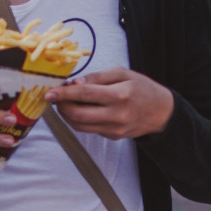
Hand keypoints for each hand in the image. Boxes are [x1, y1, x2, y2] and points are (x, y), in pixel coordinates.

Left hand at [44, 67, 174, 139]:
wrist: (161, 113)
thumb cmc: (142, 88)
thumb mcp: (122, 74)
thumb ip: (97, 77)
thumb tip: (74, 83)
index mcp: (120, 95)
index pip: (85, 94)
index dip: (64, 94)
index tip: (49, 92)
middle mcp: (116, 115)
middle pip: (78, 115)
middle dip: (62, 107)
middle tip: (56, 97)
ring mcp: (114, 129)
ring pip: (80, 126)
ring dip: (67, 115)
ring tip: (66, 103)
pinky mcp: (112, 137)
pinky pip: (89, 129)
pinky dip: (79, 120)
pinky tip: (80, 109)